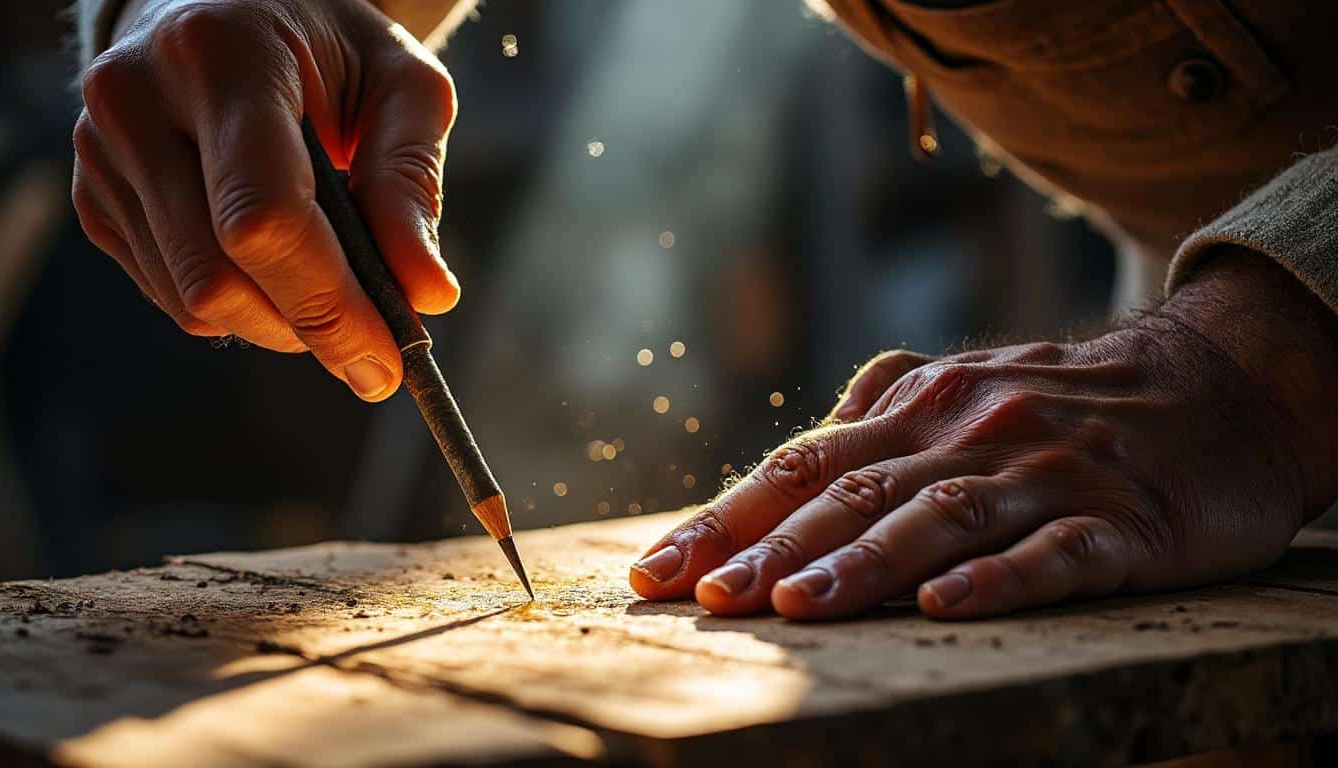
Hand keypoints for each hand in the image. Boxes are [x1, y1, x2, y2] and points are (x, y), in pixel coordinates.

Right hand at [71, 0, 459, 399]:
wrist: (228, 7)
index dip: (328, 305)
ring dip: (278, 324)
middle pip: (219, 275)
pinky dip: (238, 307)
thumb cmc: (328, 48)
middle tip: (373, 351)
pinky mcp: (95, 194)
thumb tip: (428, 295)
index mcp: (220, 57)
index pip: (262, 216)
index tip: (385, 360)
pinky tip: (277, 269)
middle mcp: (137, 100)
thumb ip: (412, 182)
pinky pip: (171, 293)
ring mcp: (102, 151)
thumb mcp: (399, 84)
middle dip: (309, 329)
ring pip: (192, 299)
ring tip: (333, 291)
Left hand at [630, 250, 1337, 618]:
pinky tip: (950, 606)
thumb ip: (884, 411)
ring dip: (865, 564)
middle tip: (706, 600)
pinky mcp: (1123, 519)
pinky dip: (1000, 577)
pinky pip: (1056, 552)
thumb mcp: (969, 388)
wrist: (1223, 387)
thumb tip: (798, 450)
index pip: (803, 464)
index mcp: (922, 402)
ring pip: (940, 517)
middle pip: (855, 491)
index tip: (658, 570)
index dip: (727, 518)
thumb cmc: (1072, 402)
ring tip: (800, 607)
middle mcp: (971, 429)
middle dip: (771, 548)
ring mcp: (1046, 471)